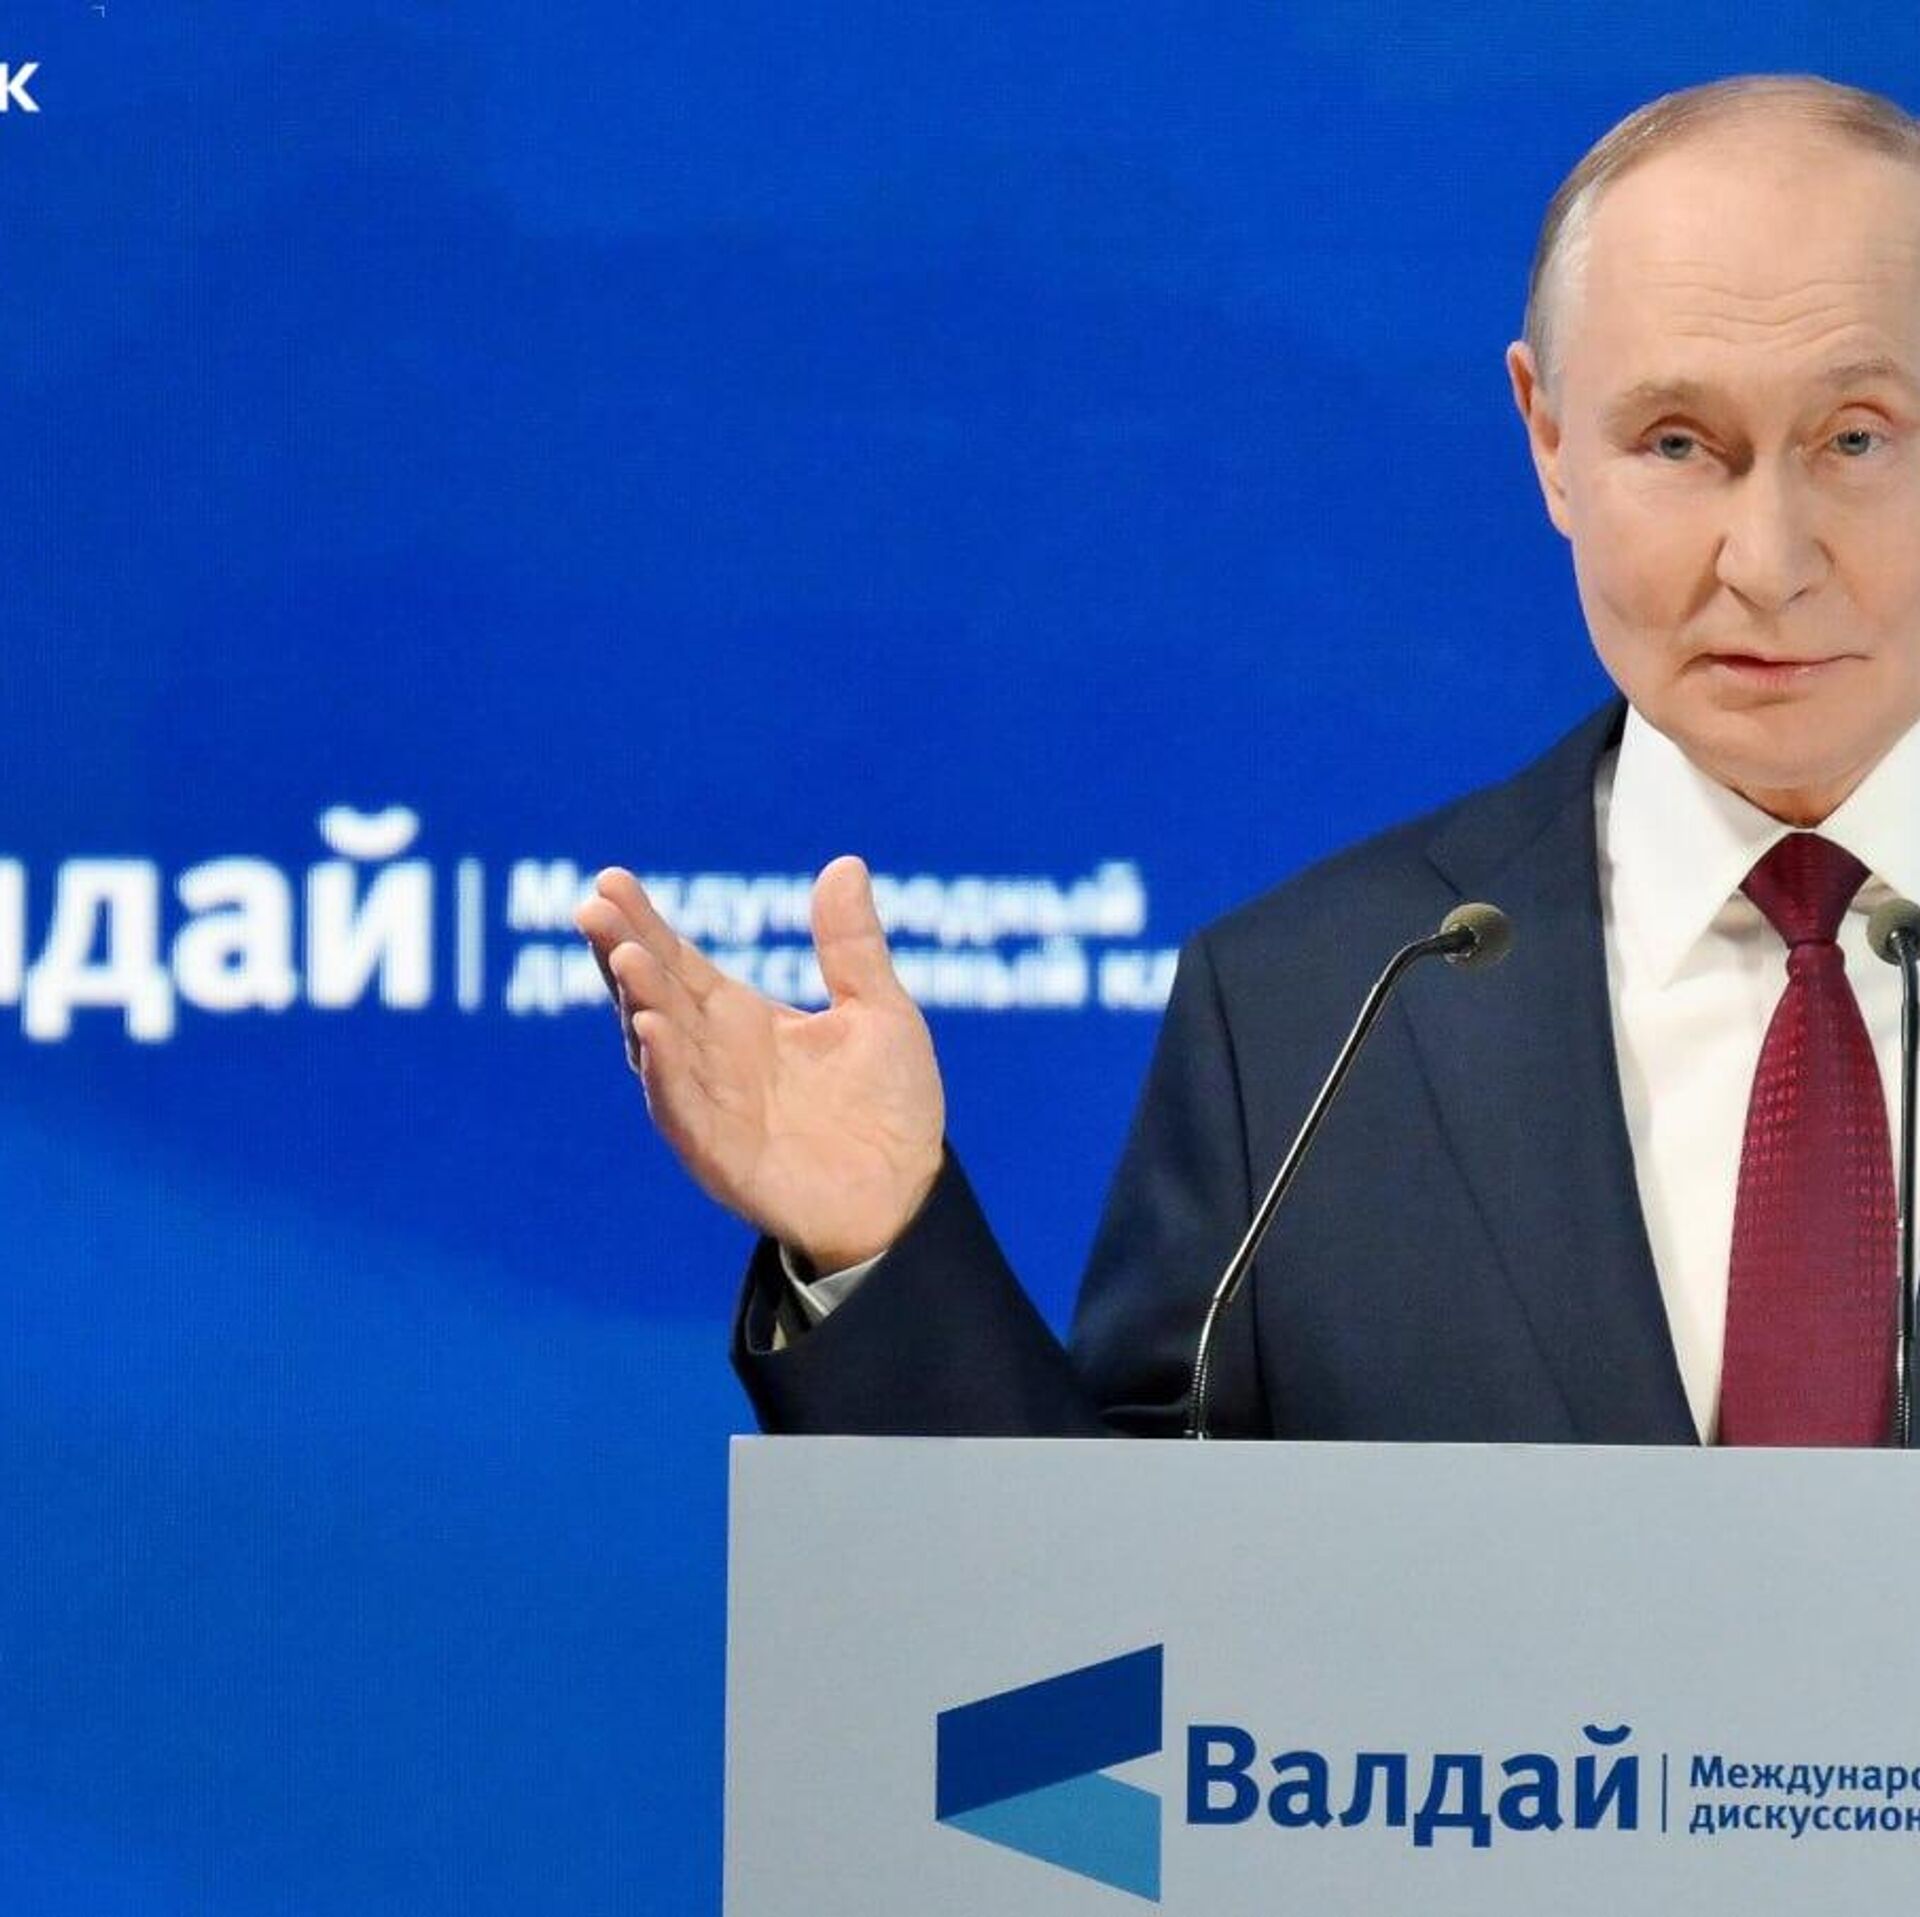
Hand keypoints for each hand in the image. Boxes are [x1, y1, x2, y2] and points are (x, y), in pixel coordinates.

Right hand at [575, 856, 944, 1271]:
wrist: (906, 1196)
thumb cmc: (889, 1106)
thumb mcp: (879, 1011)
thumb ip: (851, 946)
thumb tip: (846, 863)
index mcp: (743, 1020)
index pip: (679, 963)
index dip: (645, 923)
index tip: (611, 880)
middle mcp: (713, 1058)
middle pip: (655, 995)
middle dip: (623, 951)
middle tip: (593, 906)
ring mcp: (710, 1106)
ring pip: (660, 1048)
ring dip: (639, 1003)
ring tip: (626, 957)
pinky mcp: (720, 1155)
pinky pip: (682, 1110)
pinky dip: (664, 1071)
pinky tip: (651, 1032)